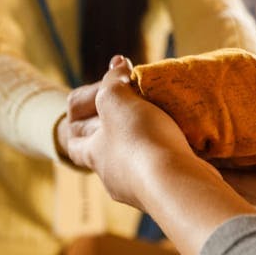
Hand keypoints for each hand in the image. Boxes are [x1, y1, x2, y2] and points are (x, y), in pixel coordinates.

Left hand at [65, 56, 205, 210]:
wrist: (175, 185)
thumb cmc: (138, 139)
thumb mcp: (116, 99)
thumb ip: (113, 80)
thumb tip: (117, 63)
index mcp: (94, 154)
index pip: (74, 143)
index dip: (79, 122)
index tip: (99, 101)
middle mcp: (112, 175)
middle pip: (106, 150)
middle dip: (117, 128)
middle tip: (135, 105)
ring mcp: (139, 188)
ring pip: (135, 160)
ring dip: (145, 141)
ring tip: (162, 118)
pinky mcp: (165, 192)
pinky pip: (161, 168)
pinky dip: (166, 153)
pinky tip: (181, 139)